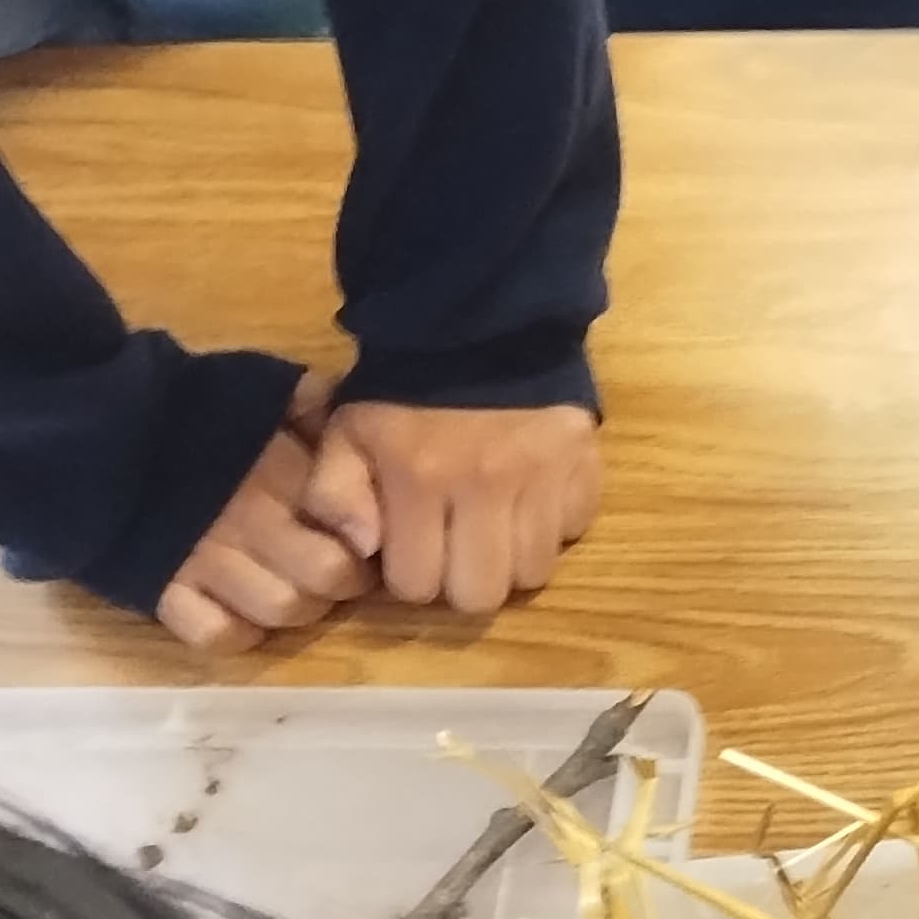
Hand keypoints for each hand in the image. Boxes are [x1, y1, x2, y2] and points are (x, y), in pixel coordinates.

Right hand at [158, 373, 370, 653]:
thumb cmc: (186, 404)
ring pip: (277, 610)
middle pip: (324, 581)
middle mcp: (251, 521)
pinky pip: (216, 635)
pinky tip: (238, 611)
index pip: (353, 533)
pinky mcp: (161, 590)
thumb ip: (311, 404)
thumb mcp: (259, 386)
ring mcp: (205, 560)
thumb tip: (351, 419)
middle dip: (336, 583)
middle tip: (327, 573)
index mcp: (283, 474)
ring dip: (291, 609)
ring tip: (286, 590)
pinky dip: (236, 632)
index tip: (361, 539)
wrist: (91, 425)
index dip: (364, 543)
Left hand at [299, 400, 599, 617]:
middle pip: (482, 595)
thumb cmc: (403, 388)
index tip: (410, 548)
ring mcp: (543, 480)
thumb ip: (334, 495)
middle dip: (462, 582)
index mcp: (420, 481)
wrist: (478, 322)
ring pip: (533, 573)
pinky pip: (574, 529)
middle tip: (455, 549)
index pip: (416, 585)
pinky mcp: (584, 466)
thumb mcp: (346, 432)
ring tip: (495, 528)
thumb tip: (364, 550)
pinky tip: (531, 498)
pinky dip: (552, 525)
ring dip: (510, 560)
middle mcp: (486, 488)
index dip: (408, 575)